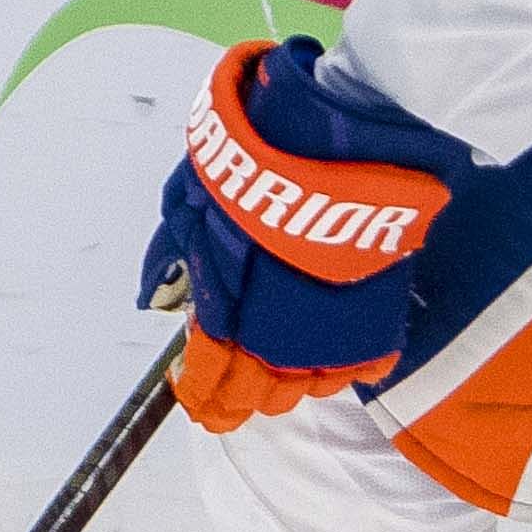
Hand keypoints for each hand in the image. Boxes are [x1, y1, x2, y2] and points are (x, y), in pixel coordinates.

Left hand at [143, 39, 462, 432]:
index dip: (200, 393)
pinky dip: (341, 368)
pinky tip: (328, 357)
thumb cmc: (258, 156)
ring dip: (287, 385)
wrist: (340, 133)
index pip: (210, 374)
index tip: (192, 396)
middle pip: (258, 392)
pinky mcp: (377, 316)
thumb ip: (173, 254)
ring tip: (277, 375)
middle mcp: (279, 333)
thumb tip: (154, 298)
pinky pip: (358, 367)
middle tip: (229, 399)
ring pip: (307, 388)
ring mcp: (333, 331)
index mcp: (229, 309)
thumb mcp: (191, 197)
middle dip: (239, 398)